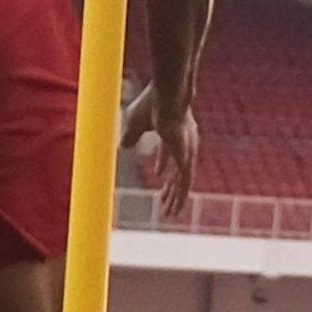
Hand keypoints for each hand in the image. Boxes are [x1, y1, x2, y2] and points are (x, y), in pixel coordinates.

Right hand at [137, 98, 200, 223]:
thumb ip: (130, 135)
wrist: (167, 98)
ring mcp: (187, 151)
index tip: (158, 174)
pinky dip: (180, 198)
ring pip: (182, 181)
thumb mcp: (134, 122)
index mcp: (172, 131)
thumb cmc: (151, 104)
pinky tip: (175, 209)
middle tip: (164, 200)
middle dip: (170, 186)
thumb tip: (124, 146)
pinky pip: (185, 184)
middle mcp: (183, 143)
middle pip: (177, 169)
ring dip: (175, 198)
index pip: (169, 151)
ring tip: (169, 213)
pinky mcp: (187, 158)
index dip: (163, 163)